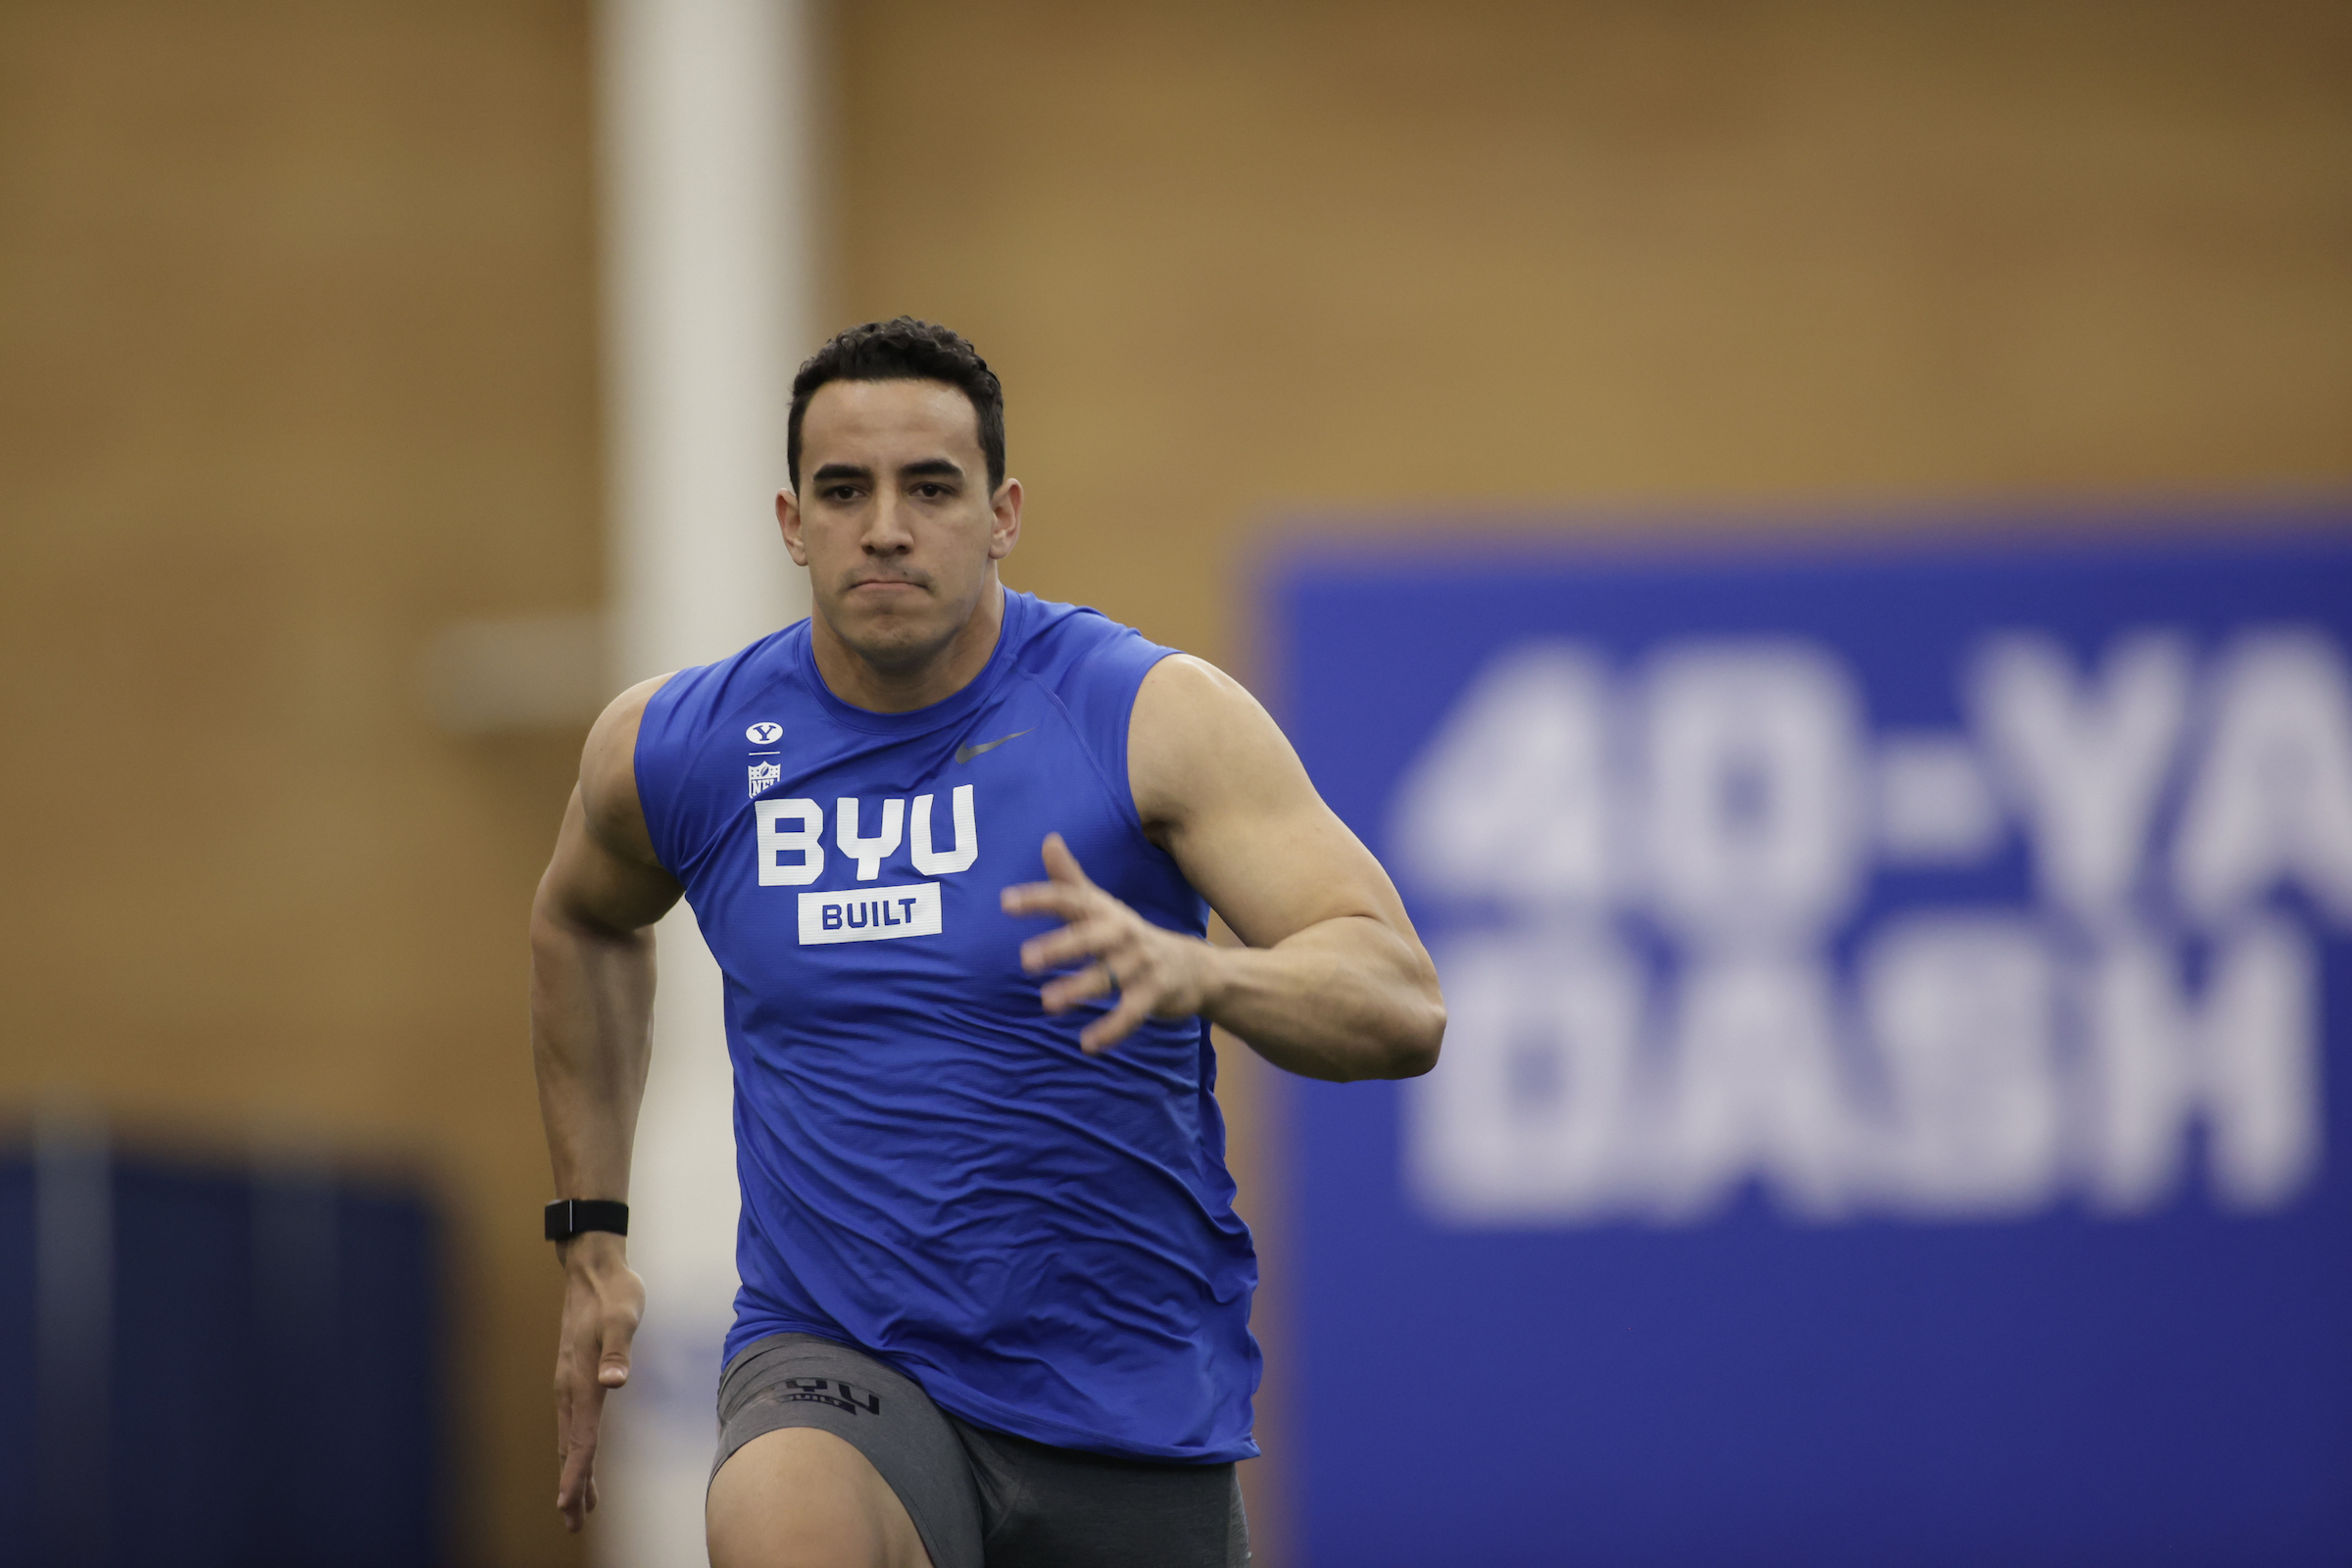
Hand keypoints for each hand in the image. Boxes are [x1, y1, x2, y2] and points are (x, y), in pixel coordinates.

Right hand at [552, 1231, 644, 1531]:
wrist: (592, 1267)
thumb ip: (619, 1349)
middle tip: (573, 1525)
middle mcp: (570, 1387)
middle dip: (572, 1487)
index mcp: (583, 1379)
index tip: (570, 1507)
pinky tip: (581, 1457)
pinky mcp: (573, 1375)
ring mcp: (569, 1382)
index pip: (581, 1438)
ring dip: (574, 1472)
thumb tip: (615, 1381)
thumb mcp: (624, 1315)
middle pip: (572, 1447)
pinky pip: (574, 1423)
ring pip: (570, 1438)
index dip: (577, 1474)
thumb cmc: (615, 1291)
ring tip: (580, 1507)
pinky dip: (576, 1448)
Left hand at [1001, 833, 1220, 1052]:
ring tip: (1047, 1003)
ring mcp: (1141, 963)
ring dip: (1079, 988)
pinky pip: (1131, 1013)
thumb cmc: (1131, 935)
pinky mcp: (1154, 994)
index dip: (1039, 899)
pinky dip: (1111, 1029)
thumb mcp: (1102, 906)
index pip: (1070, 899)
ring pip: (1108, 976)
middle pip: (1090, 937)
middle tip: (1026, 959)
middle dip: (1060, 946)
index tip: (1005, 902)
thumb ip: (1071, 879)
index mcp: (1104, 912)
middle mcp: (1122, 933)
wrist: (1194, 967)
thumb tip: (1048, 838)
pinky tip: (1087, 1044)